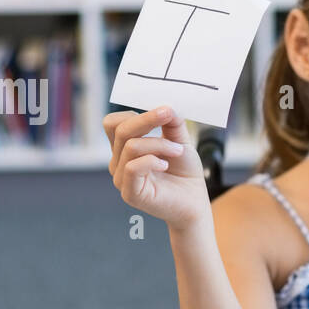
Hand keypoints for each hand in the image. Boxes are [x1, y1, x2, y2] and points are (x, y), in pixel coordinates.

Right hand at [104, 105, 209, 231]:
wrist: (195, 202)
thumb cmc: (185, 173)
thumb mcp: (180, 141)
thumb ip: (172, 123)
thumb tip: (166, 106)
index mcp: (125, 148)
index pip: (113, 123)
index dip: (134, 113)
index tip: (161, 112)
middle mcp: (118, 162)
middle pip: (120, 129)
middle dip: (148, 119)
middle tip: (169, 116)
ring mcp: (121, 178)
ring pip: (130, 146)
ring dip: (159, 143)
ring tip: (178, 151)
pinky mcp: (130, 193)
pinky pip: (132, 167)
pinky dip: (152, 160)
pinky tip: (166, 165)